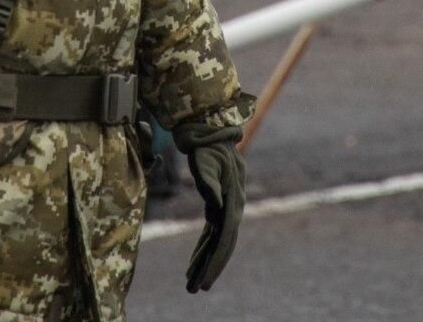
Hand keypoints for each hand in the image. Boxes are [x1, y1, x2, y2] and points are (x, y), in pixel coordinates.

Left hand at [172, 122, 244, 292]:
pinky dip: (203, 249)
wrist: (212, 132)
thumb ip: (209, 182)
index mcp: (232, 202)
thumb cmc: (206, 147)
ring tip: (190, 283)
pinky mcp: (218, 206)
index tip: (204, 281)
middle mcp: (232, 208)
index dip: (215, 262)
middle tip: (194, 290)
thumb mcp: (205, 162)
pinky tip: (193, 262)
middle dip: (209, 269)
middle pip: (222, 246)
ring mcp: (227, 208)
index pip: (224, 239)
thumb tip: (216, 204)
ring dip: (204, 262)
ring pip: (217, 242)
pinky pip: (212, 233)